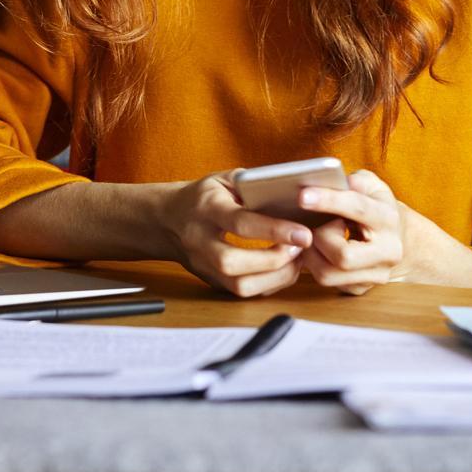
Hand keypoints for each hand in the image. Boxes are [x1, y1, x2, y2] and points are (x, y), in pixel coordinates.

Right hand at [158, 171, 315, 297]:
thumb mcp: (224, 179)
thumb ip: (253, 184)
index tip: (304, 234)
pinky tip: (283, 268)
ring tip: (296, 260)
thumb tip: (293, 194)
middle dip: (274, 260)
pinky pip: (242, 291)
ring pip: (238, 285)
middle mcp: (200, 240)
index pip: (240, 223)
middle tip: (300, 248)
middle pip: (234, 263)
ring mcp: (203, 265)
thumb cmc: (204, 196)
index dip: (274, 230)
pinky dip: (268, 284)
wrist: (167, 219)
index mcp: (206, 209)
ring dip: (274, 277)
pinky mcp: (210, 281)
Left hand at [293, 169, 408, 294]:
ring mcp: (376, 274)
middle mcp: (388, 252)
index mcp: (389, 219)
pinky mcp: (361, 288)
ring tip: (314, 236)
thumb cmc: (376, 206)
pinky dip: (314, 264)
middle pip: (343, 256)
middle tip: (315, 224)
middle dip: (320, 238)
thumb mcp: (371, 186)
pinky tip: (317, 250)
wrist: (397, 238)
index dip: (328, 201)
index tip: (302, 195)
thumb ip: (355, 181)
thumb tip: (334, 181)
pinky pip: (327, 283)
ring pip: (328, 274)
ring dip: (312, 254)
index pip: (358, 209)